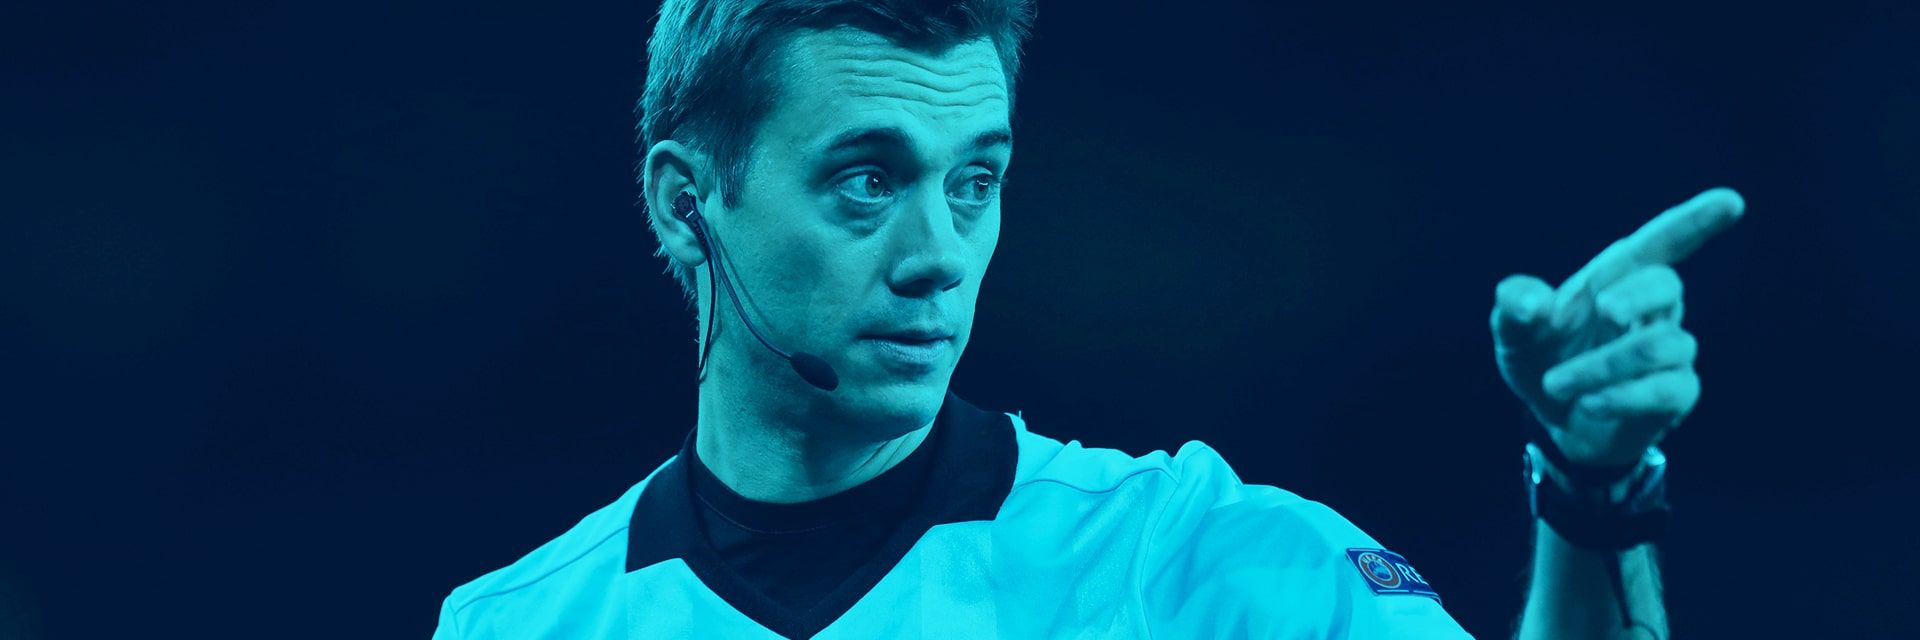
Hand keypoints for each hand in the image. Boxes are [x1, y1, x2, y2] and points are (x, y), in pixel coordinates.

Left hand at [1490, 188, 1744, 467]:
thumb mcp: (1514, 334)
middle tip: (1604, 312)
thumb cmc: (1540, 361)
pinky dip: (1622, 396)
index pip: (1661, 243)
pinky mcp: (1677, 393)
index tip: (1731, 202)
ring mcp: (1670, 352)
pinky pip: (1666, 389)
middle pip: (1666, 285)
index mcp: (1615, 280)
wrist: (1552, 420)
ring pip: (1659, 346)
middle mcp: (1650, 310)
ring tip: (1556, 385)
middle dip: (1634, 297)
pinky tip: (1590, 404)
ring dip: (1601, 366)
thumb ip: (1514, 307)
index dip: (1695, 222)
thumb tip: (1536, 302)